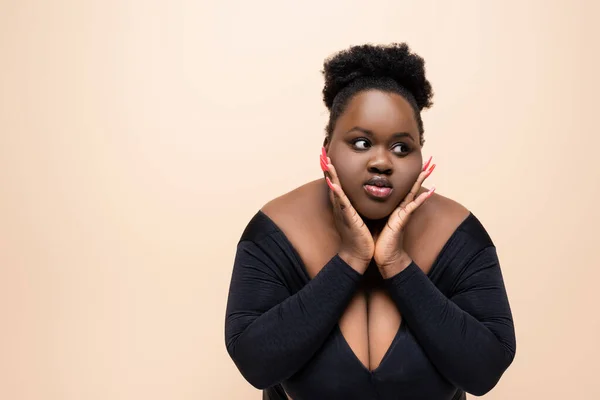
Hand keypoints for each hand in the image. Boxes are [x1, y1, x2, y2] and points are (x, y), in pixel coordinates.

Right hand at [321, 147, 373, 273]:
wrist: (358, 254)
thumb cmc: (360, 235)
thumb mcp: (359, 215)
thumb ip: (359, 204)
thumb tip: (364, 193)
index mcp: (344, 204)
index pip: (337, 182)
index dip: (332, 169)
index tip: (329, 154)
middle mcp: (340, 205)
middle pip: (332, 182)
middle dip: (327, 167)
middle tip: (322, 152)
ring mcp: (342, 211)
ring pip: (335, 189)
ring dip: (330, 176)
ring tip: (326, 162)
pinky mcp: (348, 218)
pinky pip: (342, 203)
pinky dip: (337, 193)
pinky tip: (334, 184)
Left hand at [374, 157, 436, 276]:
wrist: (384, 257)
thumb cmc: (378, 239)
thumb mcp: (374, 219)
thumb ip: (373, 209)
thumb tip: (364, 198)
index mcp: (393, 207)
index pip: (400, 187)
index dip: (405, 175)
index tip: (409, 163)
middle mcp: (400, 208)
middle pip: (409, 186)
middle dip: (417, 173)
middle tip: (428, 159)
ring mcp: (403, 214)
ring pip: (413, 193)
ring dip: (421, 180)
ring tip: (429, 168)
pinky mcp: (403, 220)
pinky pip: (413, 207)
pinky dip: (422, 199)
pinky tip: (430, 191)